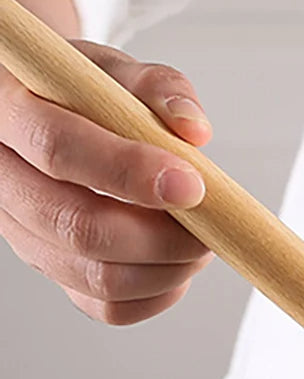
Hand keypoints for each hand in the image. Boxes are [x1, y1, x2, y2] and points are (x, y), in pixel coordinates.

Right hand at [0, 40, 212, 323]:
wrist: (50, 114)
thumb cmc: (83, 90)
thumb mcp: (114, 71)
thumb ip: (157, 88)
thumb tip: (194, 130)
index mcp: (7, 110)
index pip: (56, 147)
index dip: (128, 172)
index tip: (191, 185)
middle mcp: (3, 178)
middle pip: (77, 227)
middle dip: (160, 237)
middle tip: (209, 227)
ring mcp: (23, 231)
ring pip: (95, 277)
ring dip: (166, 270)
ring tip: (199, 242)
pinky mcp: (52, 267)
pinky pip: (105, 307)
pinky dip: (156, 296)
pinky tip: (177, 265)